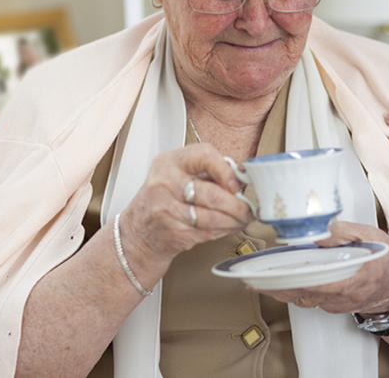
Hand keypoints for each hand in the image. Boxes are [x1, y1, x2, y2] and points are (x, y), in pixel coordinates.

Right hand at [118, 143, 254, 268]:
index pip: (204, 155)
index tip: (237, 183)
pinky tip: (230, 227)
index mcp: (169, 162)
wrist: (137, 232)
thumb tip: (243, 177)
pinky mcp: (172, 232)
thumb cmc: (164, 199)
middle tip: (250, 208)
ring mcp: (166, 209)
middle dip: (239, 205)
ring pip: (213, 217)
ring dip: (236, 220)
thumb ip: (207, 171)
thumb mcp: (177, 175)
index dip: (226, 170)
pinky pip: (208, 232)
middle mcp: (164, 183)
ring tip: (243, 219)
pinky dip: (225, 230)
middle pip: (212, 194)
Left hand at [254, 222, 388, 314]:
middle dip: (279, 287)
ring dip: (281, 292)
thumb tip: (320, 232)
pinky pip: (310, 301)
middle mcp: (346, 296)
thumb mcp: (371, 236)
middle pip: (307, 294)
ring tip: (258, 282)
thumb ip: (345, 232)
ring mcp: (339, 304)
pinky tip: (276, 285)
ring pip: (305, 299)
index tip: (279, 276)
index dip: (299, 281)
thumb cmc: (385, 259)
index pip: (324, 284)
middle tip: (255, 280)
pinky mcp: (333, 307)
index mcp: (358, 277)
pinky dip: (292, 293)